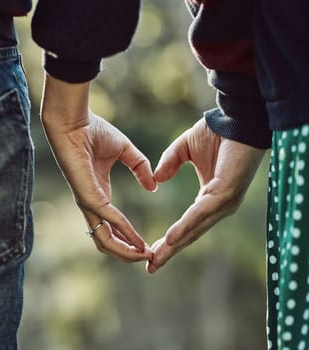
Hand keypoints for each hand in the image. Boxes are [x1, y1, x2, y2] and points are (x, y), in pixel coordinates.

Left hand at [41, 75, 155, 261]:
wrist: (75, 120)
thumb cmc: (94, 131)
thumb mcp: (126, 151)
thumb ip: (140, 167)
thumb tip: (153, 186)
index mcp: (99, 194)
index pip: (112, 226)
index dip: (129, 239)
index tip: (147, 246)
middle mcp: (92, 204)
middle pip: (106, 241)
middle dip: (127, 253)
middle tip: (148, 258)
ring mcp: (88, 202)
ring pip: (104, 240)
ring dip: (125, 252)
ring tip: (144, 256)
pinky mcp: (88, 197)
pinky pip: (109, 220)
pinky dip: (125, 232)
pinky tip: (138, 240)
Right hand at [146, 118, 265, 272]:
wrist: (236, 118)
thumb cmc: (215, 133)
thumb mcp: (184, 149)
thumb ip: (170, 163)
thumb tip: (156, 179)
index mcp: (209, 198)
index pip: (188, 225)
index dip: (171, 240)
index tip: (153, 252)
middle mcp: (217, 206)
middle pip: (190, 234)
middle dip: (170, 251)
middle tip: (151, 267)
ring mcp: (223, 202)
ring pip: (195, 229)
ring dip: (175, 246)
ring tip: (156, 258)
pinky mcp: (226, 194)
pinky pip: (202, 213)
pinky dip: (186, 226)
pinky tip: (171, 238)